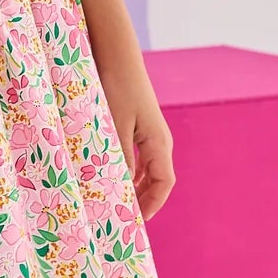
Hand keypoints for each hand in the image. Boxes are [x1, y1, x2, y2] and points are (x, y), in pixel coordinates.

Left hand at [102, 70, 175, 219]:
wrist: (117, 55)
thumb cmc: (118, 88)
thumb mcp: (115, 126)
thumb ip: (120, 158)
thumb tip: (123, 189)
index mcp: (159, 143)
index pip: (164, 183)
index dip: (152, 205)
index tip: (136, 222)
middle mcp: (159, 140)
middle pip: (158, 180)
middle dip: (144, 200)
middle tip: (124, 218)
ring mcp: (150, 133)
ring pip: (148, 169)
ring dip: (135, 187)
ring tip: (116, 202)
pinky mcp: (139, 125)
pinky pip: (139, 157)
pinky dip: (129, 172)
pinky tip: (113, 177)